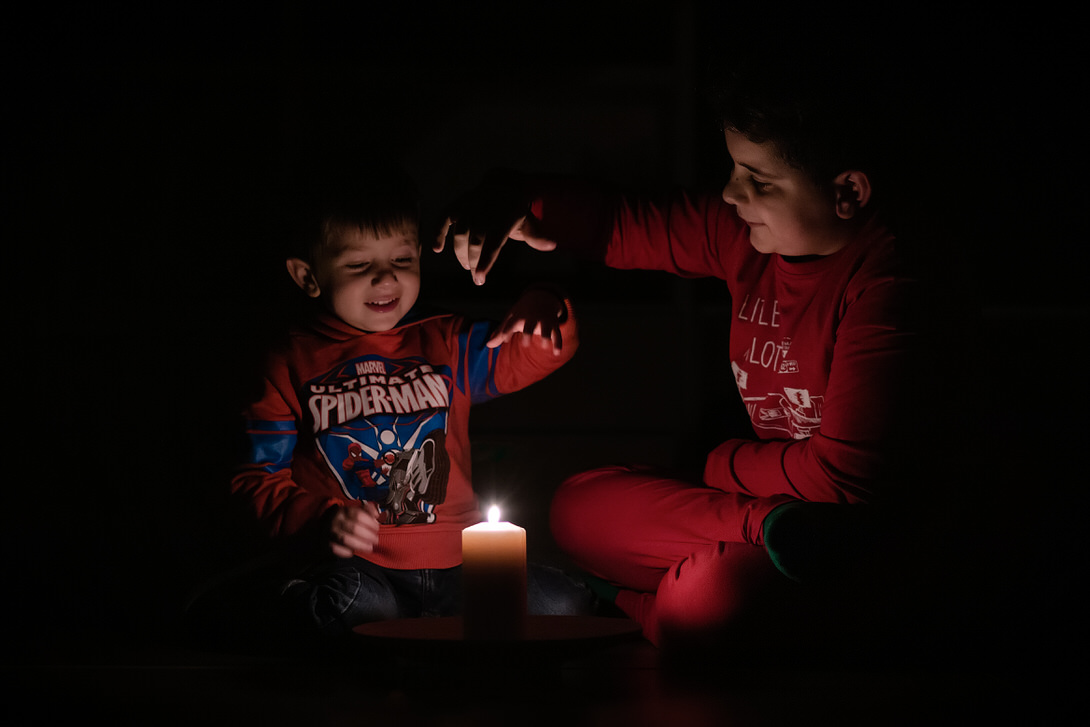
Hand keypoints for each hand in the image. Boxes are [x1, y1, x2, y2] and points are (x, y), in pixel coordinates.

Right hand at [327, 502, 379, 557]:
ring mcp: (332, 533)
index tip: (376, 528)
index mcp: (345, 511)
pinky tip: (354, 551)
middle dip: (368, 535)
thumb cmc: (348, 520)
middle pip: (354, 528)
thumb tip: (377, 515)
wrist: (329, 526)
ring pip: (346, 540)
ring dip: (360, 545)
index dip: (370, 523)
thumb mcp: (357, 511)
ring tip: (369, 547)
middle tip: (375, 540)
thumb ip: (369, 511)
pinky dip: (347, 552)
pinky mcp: (329, 544)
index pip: (358, 515)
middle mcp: (337, 521)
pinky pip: (337, 549)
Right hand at [434, 171, 557, 284]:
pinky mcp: (458, 205)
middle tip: (474, 275)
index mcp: (504, 216)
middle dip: (473, 261)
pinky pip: (445, 217)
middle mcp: (485, 211)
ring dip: (459, 252)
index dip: (485, 262)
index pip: (493, 243)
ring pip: (460, 232)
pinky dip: (438, 232)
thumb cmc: (515, 211)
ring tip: (466, 265)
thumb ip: (537, 236)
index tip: (478, 279)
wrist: (502, 185)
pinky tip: (436, 249)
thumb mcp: (528, 222)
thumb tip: (552, 245)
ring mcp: (470, 206)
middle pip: (475, 241)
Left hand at [486, 287, 567, 353]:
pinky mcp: (554, 325)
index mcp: (519, 317)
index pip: (511, 324)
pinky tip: (557, 353)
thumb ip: (500, 333)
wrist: (542, 297)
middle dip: (528, 333)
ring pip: (546, 330)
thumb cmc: (522, 312)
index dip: (507, 331)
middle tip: (525, 344)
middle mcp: (532, 319)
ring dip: (546, 337)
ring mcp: (544, 321)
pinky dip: (558, 343)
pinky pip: (557, 334)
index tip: (505, 340)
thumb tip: (488, 346)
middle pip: (530, 326)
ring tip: (544, 346)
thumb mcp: (511, 318)